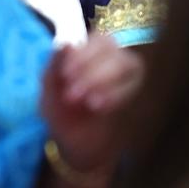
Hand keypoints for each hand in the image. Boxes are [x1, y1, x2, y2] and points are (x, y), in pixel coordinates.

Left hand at [41, 34, 143, 176]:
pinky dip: (117, 96)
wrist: (78, 146)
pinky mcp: (139, 97)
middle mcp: (115, 61)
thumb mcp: (49, 92)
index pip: (100, 41)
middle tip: (72, 96)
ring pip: (131, 66)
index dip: (85, 54)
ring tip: (88, 104)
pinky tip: (98, 108)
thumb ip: (55, 67)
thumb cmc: (63, 114)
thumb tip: (67, 44)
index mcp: (92, 54)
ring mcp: (131, 79)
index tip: (67, 75)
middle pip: (117, 51)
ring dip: (107, 82)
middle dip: (93, 72)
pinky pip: (136, 89)